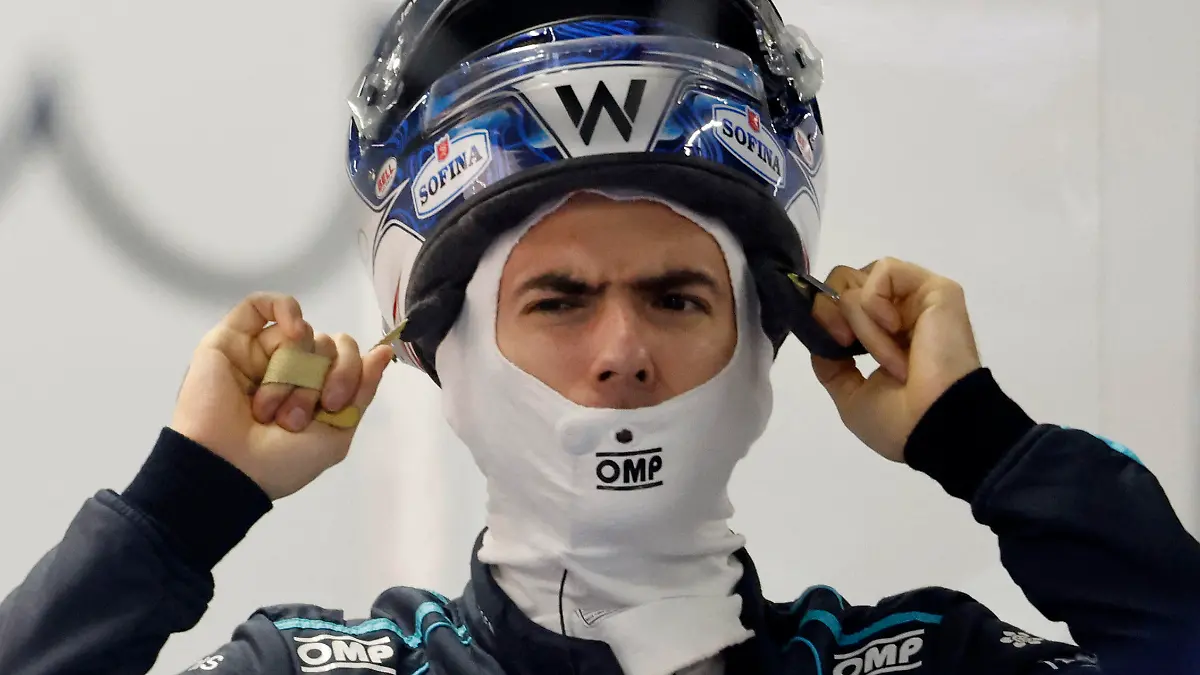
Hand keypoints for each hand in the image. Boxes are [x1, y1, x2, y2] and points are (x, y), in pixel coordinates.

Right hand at [171, 293, 391, 499]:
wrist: (229, 470)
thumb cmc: (280, 461)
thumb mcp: (336, 432)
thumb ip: (362, 389)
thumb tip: (384, 351)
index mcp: (312, 390)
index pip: (347, 358)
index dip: (349, 373)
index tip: (333, 404)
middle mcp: (288, 368)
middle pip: (327, 345)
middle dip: (319, 380)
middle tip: (296, 417)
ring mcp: (259, 353)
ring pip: (302, 334)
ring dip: (293, 374)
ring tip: (269, 409)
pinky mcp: (229, 340)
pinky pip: (261, 304)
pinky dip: (285, 310)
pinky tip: (293, 332)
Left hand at [810, 258, 981, 461]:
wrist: (933, 426)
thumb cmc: (898, 421)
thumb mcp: (851, 396)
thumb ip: (832, 366)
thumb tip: (820, 341)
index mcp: (886, 336)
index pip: (842, 300)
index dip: (823, 313)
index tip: (829, 343)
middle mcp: (901, 313)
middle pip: (846, 280)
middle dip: (832, 310)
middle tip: (845, 344)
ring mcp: (918, 299)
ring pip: (863, 279)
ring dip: (862, 321)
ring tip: (887, 356)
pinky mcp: (937, 289)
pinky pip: (886, 272)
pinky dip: (875, 301)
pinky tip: (895, 329)